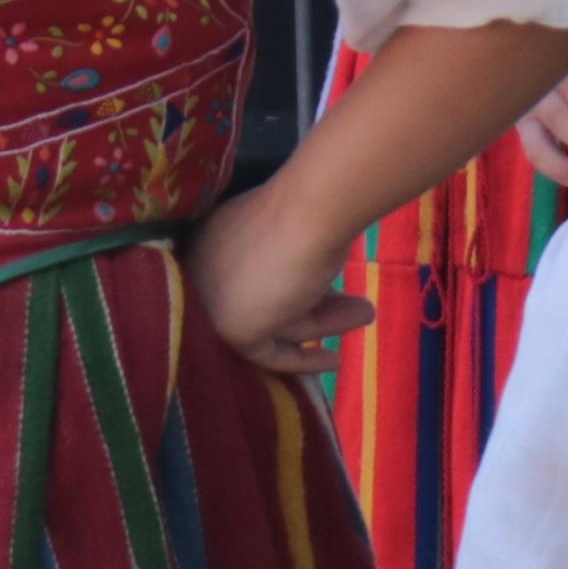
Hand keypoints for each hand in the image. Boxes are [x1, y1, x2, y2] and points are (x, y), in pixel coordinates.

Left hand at [186, 179, 364, 381]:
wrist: (311, 209)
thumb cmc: (307, 212)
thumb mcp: (294, 239)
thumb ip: (291, 265)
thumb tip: (310, 288)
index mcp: (209, 238)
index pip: (242, 280)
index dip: (283, 295)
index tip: (321, 301)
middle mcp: (201, 268)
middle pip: (259, 303)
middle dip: (309, 310)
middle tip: (354, 308)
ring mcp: (209, 300)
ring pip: (271, 322)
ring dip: (322, 321)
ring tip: (366, 313)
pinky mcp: (231, 329)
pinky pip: (268, 352)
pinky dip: (302, 359)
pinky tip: (333, 359)